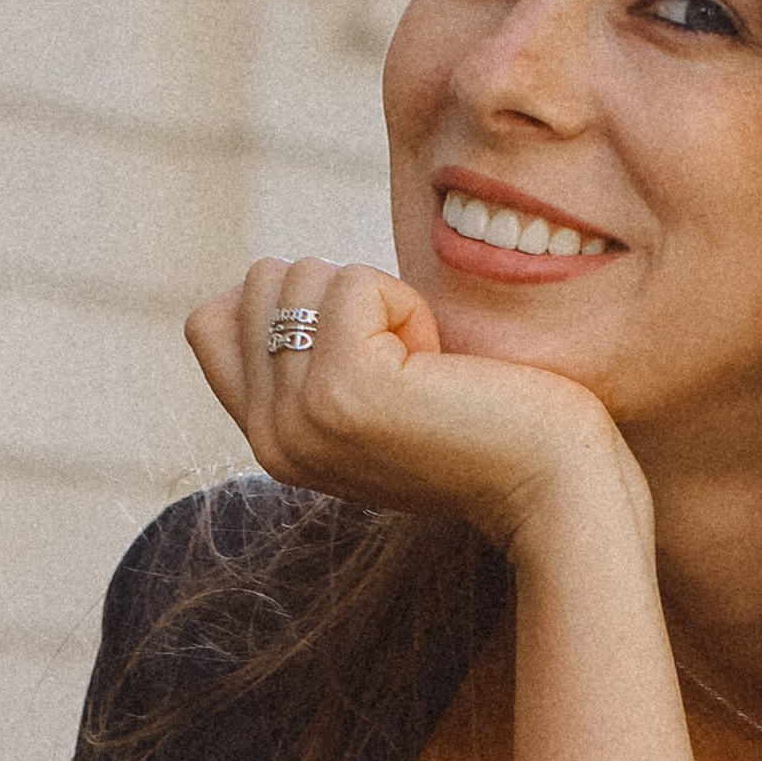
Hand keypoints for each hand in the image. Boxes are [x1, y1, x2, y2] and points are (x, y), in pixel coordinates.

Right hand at [185, 255, 639, 553]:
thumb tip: (258, 279)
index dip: (294, 304)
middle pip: (260, 282)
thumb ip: (304, 357)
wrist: (550, 485)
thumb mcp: (367, 395)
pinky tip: (439, 367)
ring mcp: (300, 419)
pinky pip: (352, 283)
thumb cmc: (479, 425)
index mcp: (268, 441)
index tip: (366, 356)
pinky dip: (408, 305)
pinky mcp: (343, 392)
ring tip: (425, 373)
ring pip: (303, 274)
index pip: (211, 320)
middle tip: (408, 370)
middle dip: (344, 297)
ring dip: (379, 301)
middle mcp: (269, 439)